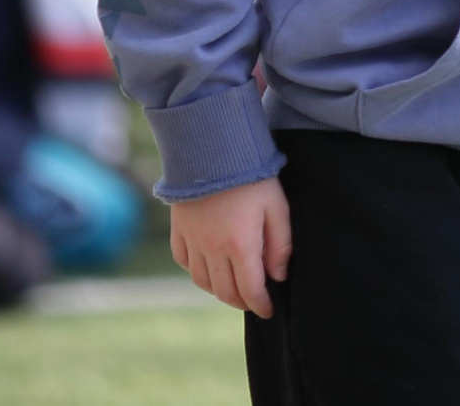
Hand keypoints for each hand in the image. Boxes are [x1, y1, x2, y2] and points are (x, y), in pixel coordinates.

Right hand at [170, 177, 292, 318]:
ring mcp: (192, 241)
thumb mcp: (278, 207)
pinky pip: (184, 263)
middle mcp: (212, 249)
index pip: (250, 289)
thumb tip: (278, 275)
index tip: (269, 311)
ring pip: (202, 282)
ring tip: (234, 289)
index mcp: (240, 245)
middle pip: (225, 291)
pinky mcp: (179, 230)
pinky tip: (208, 269)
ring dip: (219, 291)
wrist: (213, 149)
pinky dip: (197, 272)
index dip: (261, 305)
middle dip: (241, 301)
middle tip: (254, 301)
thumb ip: (281, 244)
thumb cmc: (252, 177)